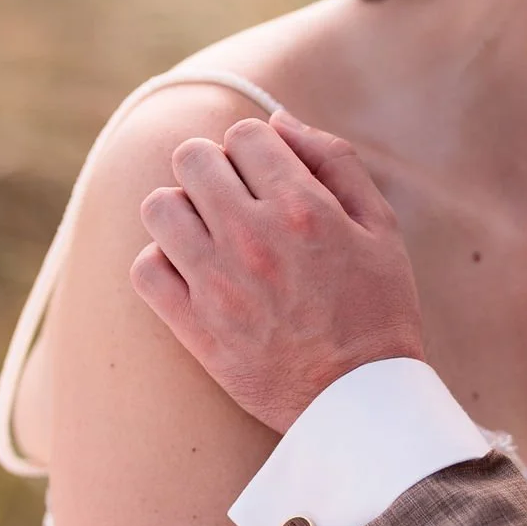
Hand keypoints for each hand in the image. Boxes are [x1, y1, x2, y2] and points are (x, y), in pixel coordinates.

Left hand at [131, 111, 423, 432]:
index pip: (245, 135)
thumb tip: (279, 122)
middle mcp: (254, 239)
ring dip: (181, 212)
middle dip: (212, 169)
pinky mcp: (195, 327)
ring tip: (207, 234)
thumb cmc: (378, 311)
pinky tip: (192, 273)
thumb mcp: (380, 227)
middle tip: (233, 200)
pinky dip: (162, 263)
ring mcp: (218, 283)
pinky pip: (145, 269)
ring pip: (159, 207)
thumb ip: (335, 163)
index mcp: (303, 209)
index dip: (255, 149)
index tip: (266, 176)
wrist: (359, 402)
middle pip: (191, 158)